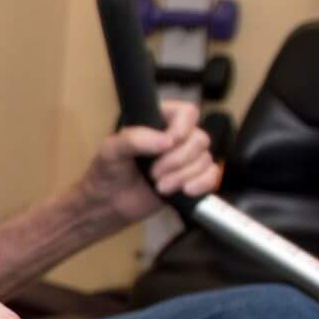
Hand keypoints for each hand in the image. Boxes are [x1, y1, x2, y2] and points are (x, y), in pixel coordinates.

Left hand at [83, 100, 221, 223]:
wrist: (107, 205)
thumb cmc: (106, 173)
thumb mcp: (110, 151)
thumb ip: (133, 139)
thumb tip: (166, 141)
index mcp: (158, 121)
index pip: (187, 113)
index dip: (182, 128)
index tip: (168, 143)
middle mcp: (176, 137)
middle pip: (200, 139)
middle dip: (177, 160)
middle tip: (153, 174)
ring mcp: (185, 159)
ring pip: (205, 159)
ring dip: (183, 176)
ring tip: (160, 187)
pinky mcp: (191, 178)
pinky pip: (212, 176)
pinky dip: (202, 184)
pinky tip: (184, 191)